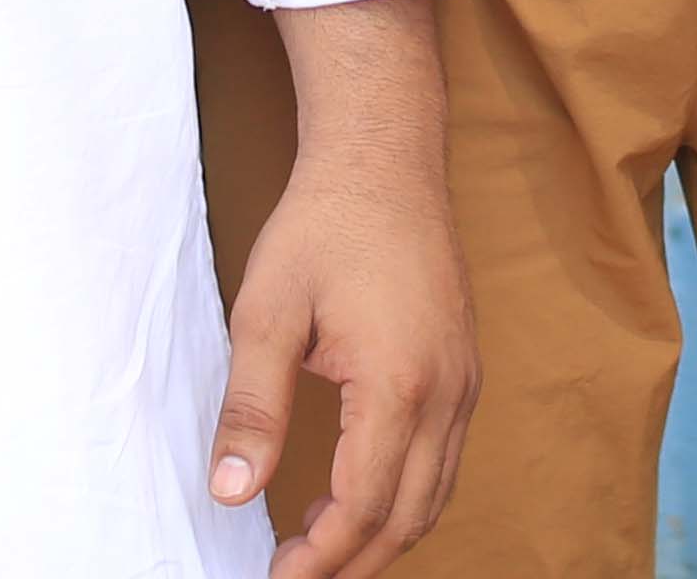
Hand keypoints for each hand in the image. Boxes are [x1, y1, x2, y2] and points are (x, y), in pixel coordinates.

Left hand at [216, 104, 471, 578]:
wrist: (384, 159)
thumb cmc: (321, 226)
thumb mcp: (266, 312)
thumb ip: (251, 408)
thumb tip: (231, 493)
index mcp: (398, 384)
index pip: (362, 506)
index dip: (319, 558)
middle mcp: (448, 393)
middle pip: (407, 518)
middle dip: (351, 561)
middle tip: (292, 575)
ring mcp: (465, 383)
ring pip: (433, 497)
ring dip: (379, 535)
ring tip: (315, 545)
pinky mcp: (464, 371)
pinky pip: (444, 461)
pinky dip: (403, 497)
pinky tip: (353, 494)